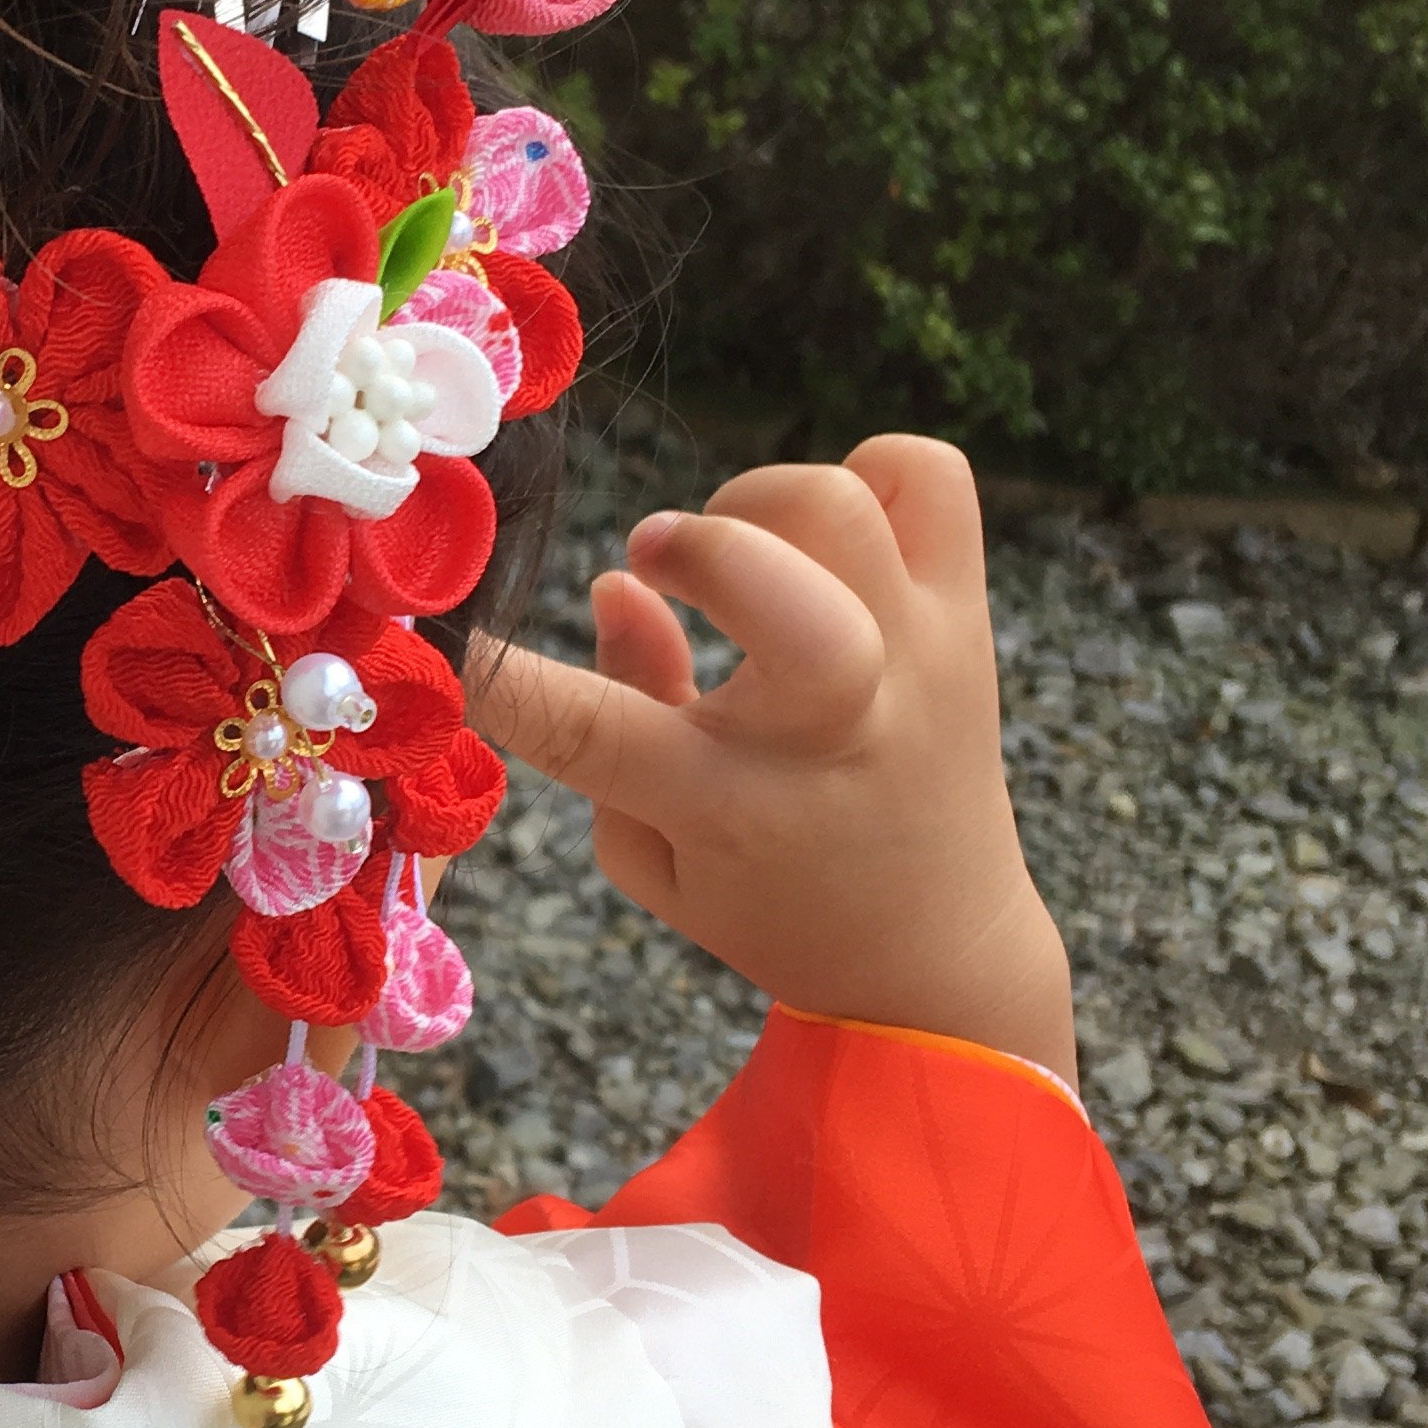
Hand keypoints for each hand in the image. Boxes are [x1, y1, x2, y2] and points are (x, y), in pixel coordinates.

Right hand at [470, 436, 1076, 1083]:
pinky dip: (869, 479)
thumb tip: (612, 590)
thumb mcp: (653, 864)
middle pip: (766, 579)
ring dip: (765, 503)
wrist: (939, 947)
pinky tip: (828, 544)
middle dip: (693, 545)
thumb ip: (602, 740)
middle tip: (656, 564)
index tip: (456, 641)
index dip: (509, 679)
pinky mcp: (971, 617)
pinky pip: (931, 480)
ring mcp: (917, 656)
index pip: (597, 731)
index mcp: (729, 805)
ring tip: (746, 558)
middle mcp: (831, 721)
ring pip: (844, 500)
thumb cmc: (772, 904)